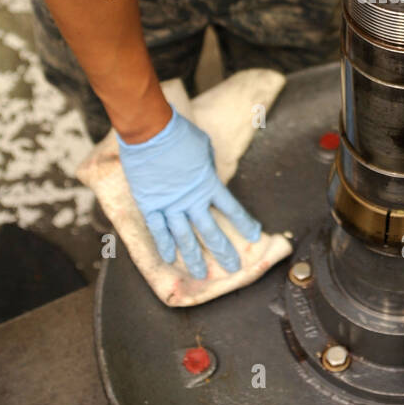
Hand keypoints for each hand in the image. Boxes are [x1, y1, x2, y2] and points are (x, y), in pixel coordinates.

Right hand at [116, 106, 261, 278]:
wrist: (150, 131)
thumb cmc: (179, 133)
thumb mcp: (204, 147)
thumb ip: (208, 167)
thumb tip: (210, 176)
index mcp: (208, 184)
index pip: (232, 209)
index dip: (244, 223)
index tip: (254, 235)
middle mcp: (191, 200)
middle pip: (210, 231)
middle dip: (223, 250)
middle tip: (232, 266)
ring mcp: (170, 205)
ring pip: (184, 237)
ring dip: (193, 257)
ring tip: (201, 273)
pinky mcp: (150, 204)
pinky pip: (158, 230)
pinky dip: (164, 244)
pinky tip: (169, 258)